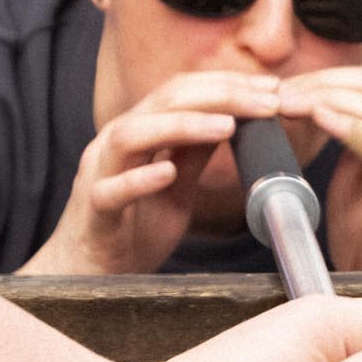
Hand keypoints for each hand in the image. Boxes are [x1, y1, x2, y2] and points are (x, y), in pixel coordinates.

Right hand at [22, 73, 285, 276]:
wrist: (86, 276)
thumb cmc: (130, 231)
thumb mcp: (176, 189)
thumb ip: (194, 155)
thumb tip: (232, 122)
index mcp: (138, 133)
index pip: (183, 92)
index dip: (229, 85)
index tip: (274, 90)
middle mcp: (115, 145)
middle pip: (163, 101)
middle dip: (220, 96)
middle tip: (268, 101)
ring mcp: (99, 176)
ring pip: (131, 136)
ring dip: (182, 126)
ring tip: (228, 126)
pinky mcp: (93, 213)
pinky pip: (110, 192)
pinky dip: (139, 180)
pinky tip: (168, 173)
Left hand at [277, 67, 361, 276]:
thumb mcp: (354, 174)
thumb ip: (343, 138)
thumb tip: (300, 105)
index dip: (327, 77)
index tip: (284, 87)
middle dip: (323, 83)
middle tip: (279, 93)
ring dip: (329, 99)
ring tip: (289, 104)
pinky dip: (351, 127)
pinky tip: (321, 121)